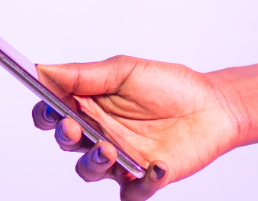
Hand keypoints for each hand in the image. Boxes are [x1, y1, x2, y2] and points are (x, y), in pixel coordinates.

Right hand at [31, 56, 242, 200]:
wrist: (214, 106)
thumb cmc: (169, 85)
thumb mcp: (124, 71)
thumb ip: (83, 74)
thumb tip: (43, 69)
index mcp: (88, 105)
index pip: (52, 114)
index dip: (45, 114)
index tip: (49, 108)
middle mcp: (98, 133)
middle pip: (65, 143)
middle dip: (64, 137)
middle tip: (74, 128)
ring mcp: (119, 158)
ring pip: (89, 171)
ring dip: (93, 162)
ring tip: (109, 148)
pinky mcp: (142, 179)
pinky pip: (131, 193)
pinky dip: (140, 184)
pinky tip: (156, 165)